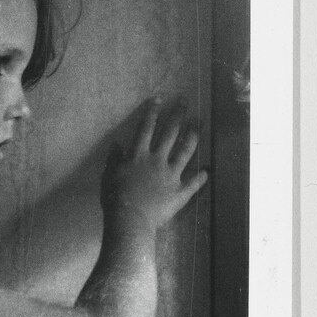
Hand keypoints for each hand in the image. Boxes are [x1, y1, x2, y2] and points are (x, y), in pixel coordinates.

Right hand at [101, 97, 207, 230]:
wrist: (130, 219)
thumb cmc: (115, 198)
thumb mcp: (109, 175)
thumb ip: (114, 159)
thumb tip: (117, 143)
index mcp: (138, 155)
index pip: (146, 128)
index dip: (153, 111)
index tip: (160, 98)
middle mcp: (157, 159)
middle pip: (170, 132)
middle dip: (178, 114)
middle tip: (185, 100)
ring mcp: (171, 174)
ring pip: (185, 150)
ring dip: (193, 135)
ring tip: (199, 123)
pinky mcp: (180, 191)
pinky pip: (193, 183)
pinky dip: (200, 177)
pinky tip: (207, 171)